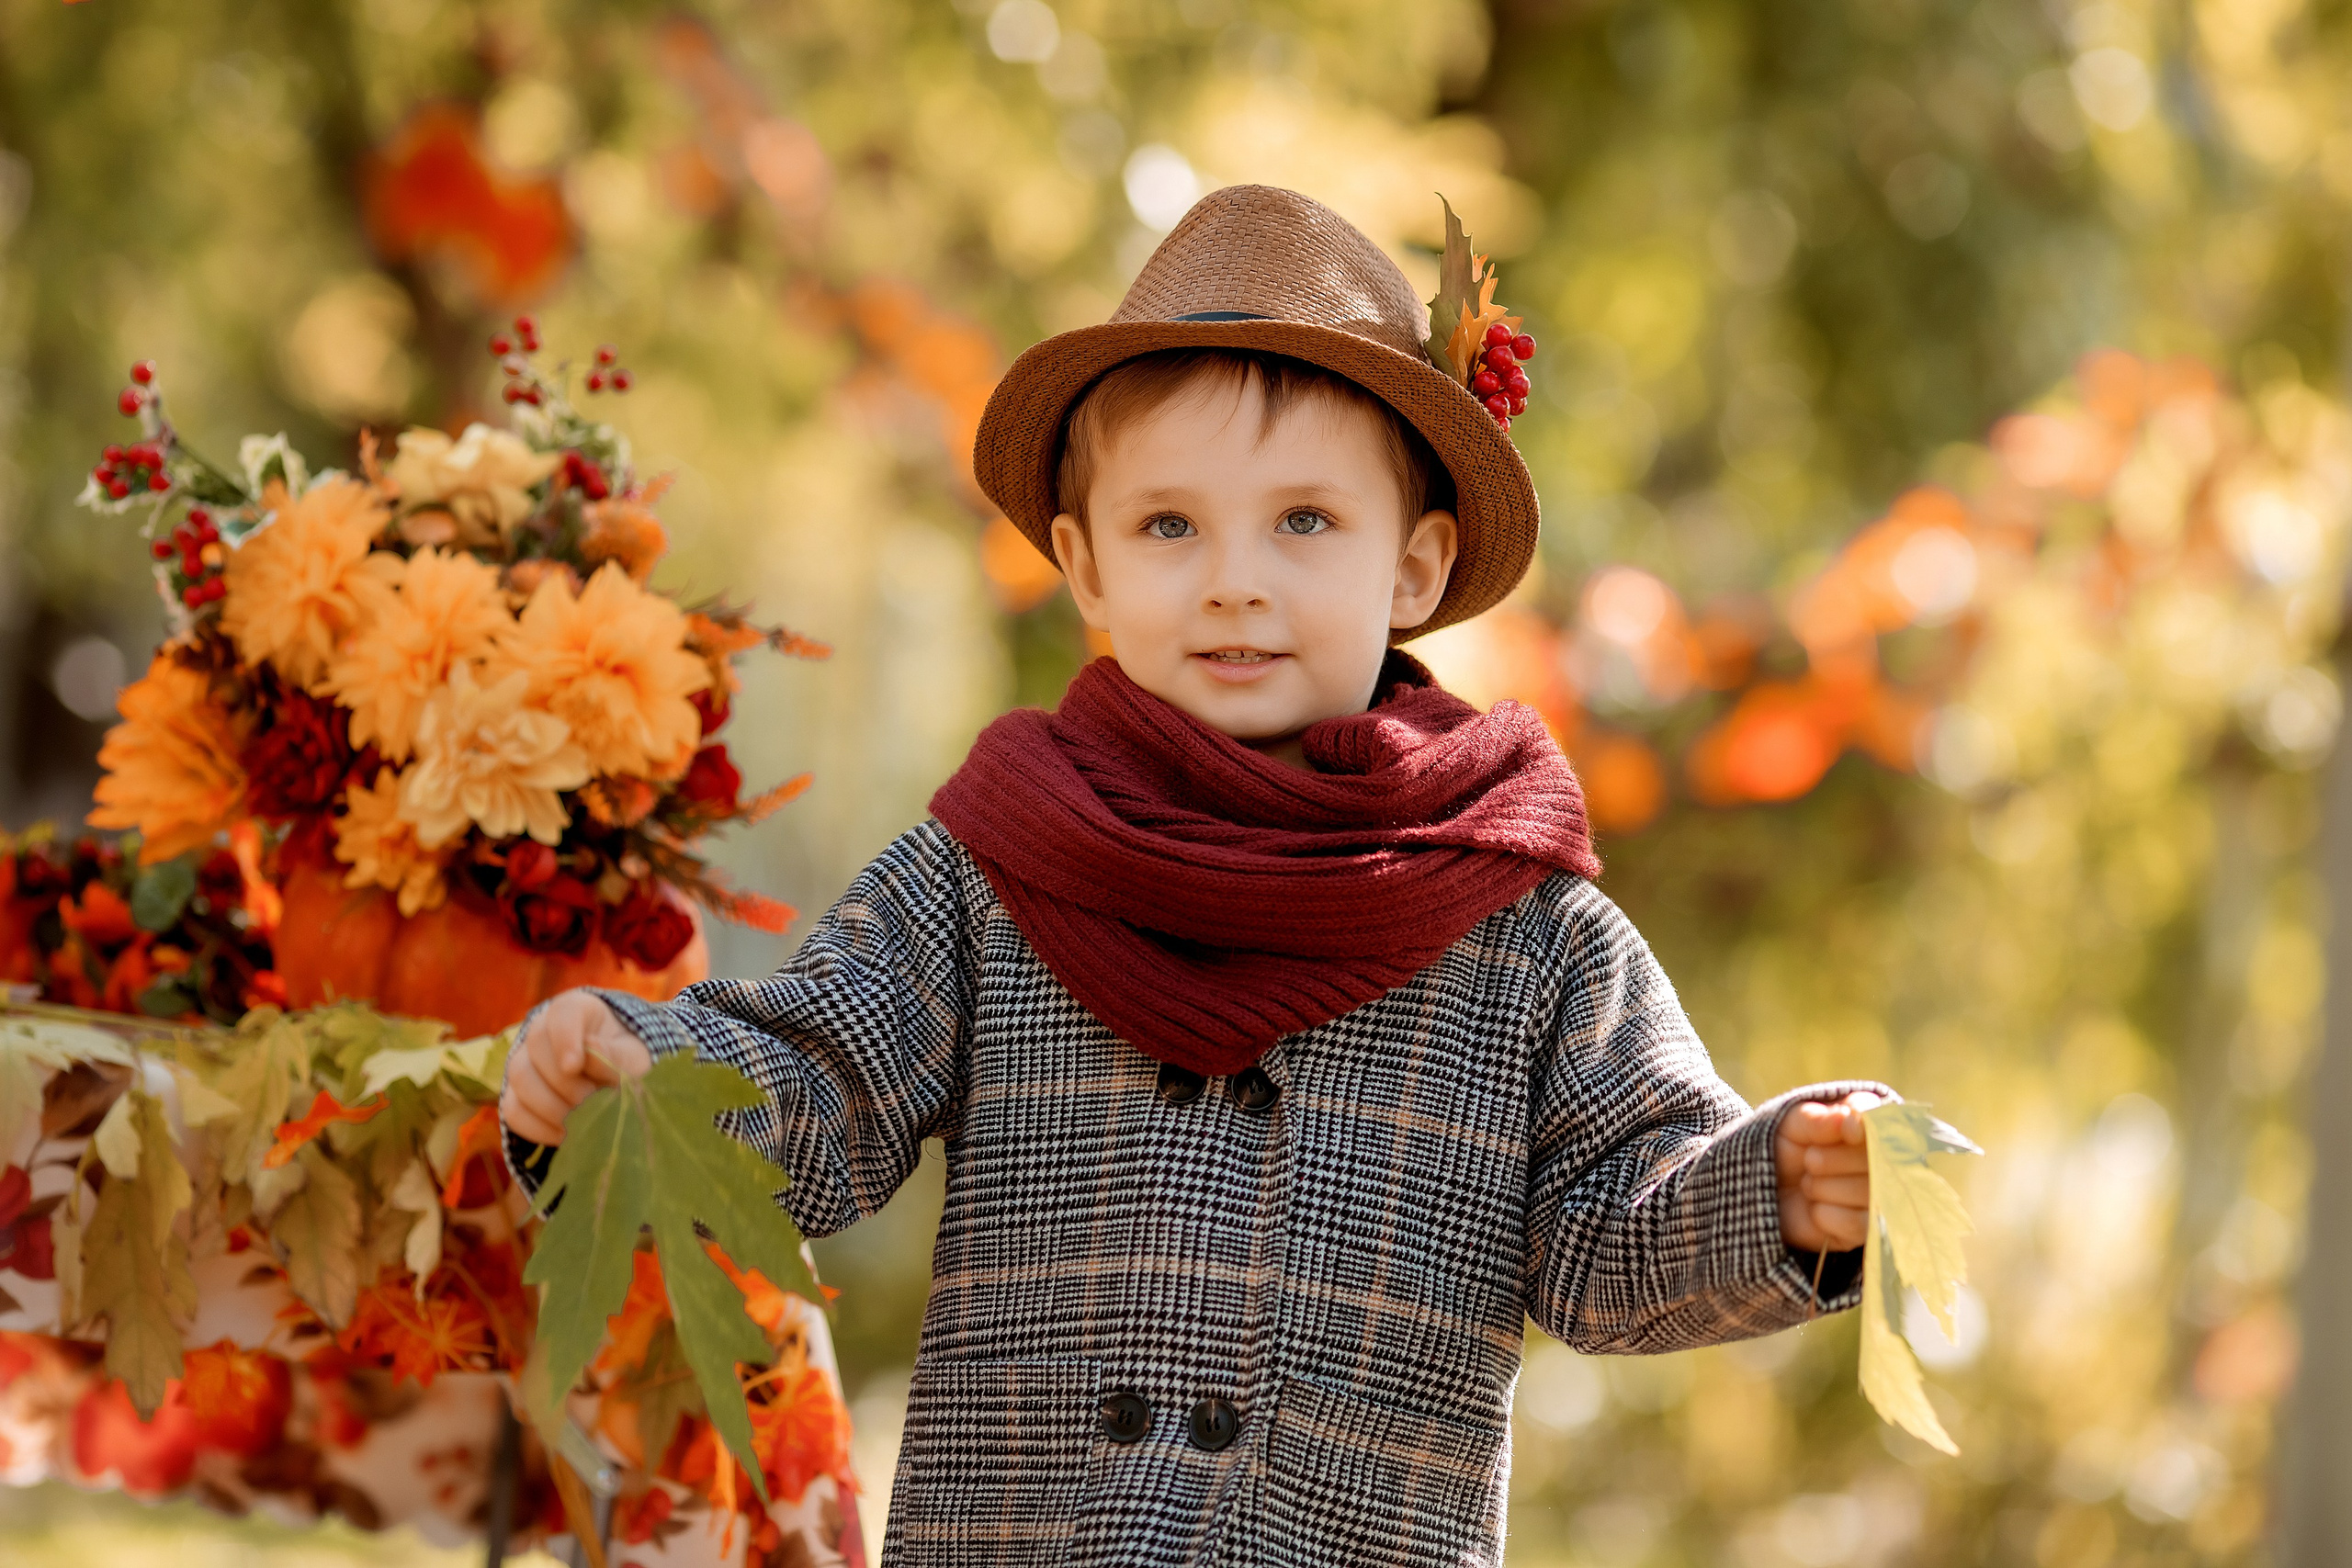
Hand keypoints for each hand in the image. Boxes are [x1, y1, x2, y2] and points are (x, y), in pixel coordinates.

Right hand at [500, 989, 653, 1145]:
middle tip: (593, 1100)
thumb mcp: (633, 1057)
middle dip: (566, 1082)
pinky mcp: (516, 1095)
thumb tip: (590, 1054)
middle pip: (536, 1047)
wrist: (613, 1083)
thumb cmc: (626, 1062)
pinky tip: (565, 1134)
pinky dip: (540, 1128)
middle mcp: (541, 1030)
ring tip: (583, 1118)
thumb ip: (617, 1056)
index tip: (573, 1067)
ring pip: (520, 1079)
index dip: (564, 1040)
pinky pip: (514, 1111)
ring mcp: (524, 1062)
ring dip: (553, 1106)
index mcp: (575, 1010)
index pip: (562, 1014)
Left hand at [1775, 1090, 1881, 1253]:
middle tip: (1809, 1161)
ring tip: (1808, 1184)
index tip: (1846, 1131)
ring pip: (1868, 1192)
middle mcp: (1884, 1160)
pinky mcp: (1869, 1229)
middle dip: (1830, 1161)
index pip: (1887, 1124)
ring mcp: (1881, 1197)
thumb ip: (1817, 1119)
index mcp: (1869, 1125)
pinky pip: (1858, 1223)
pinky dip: (1825, 1214)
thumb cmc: (1784, 1149)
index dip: (1869, 1128)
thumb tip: (1849, 1119)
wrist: (1765, 1190)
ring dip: (1823, 1188)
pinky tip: (1815, 1208)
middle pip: (1878, 1160)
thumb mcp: (1790, 1126)